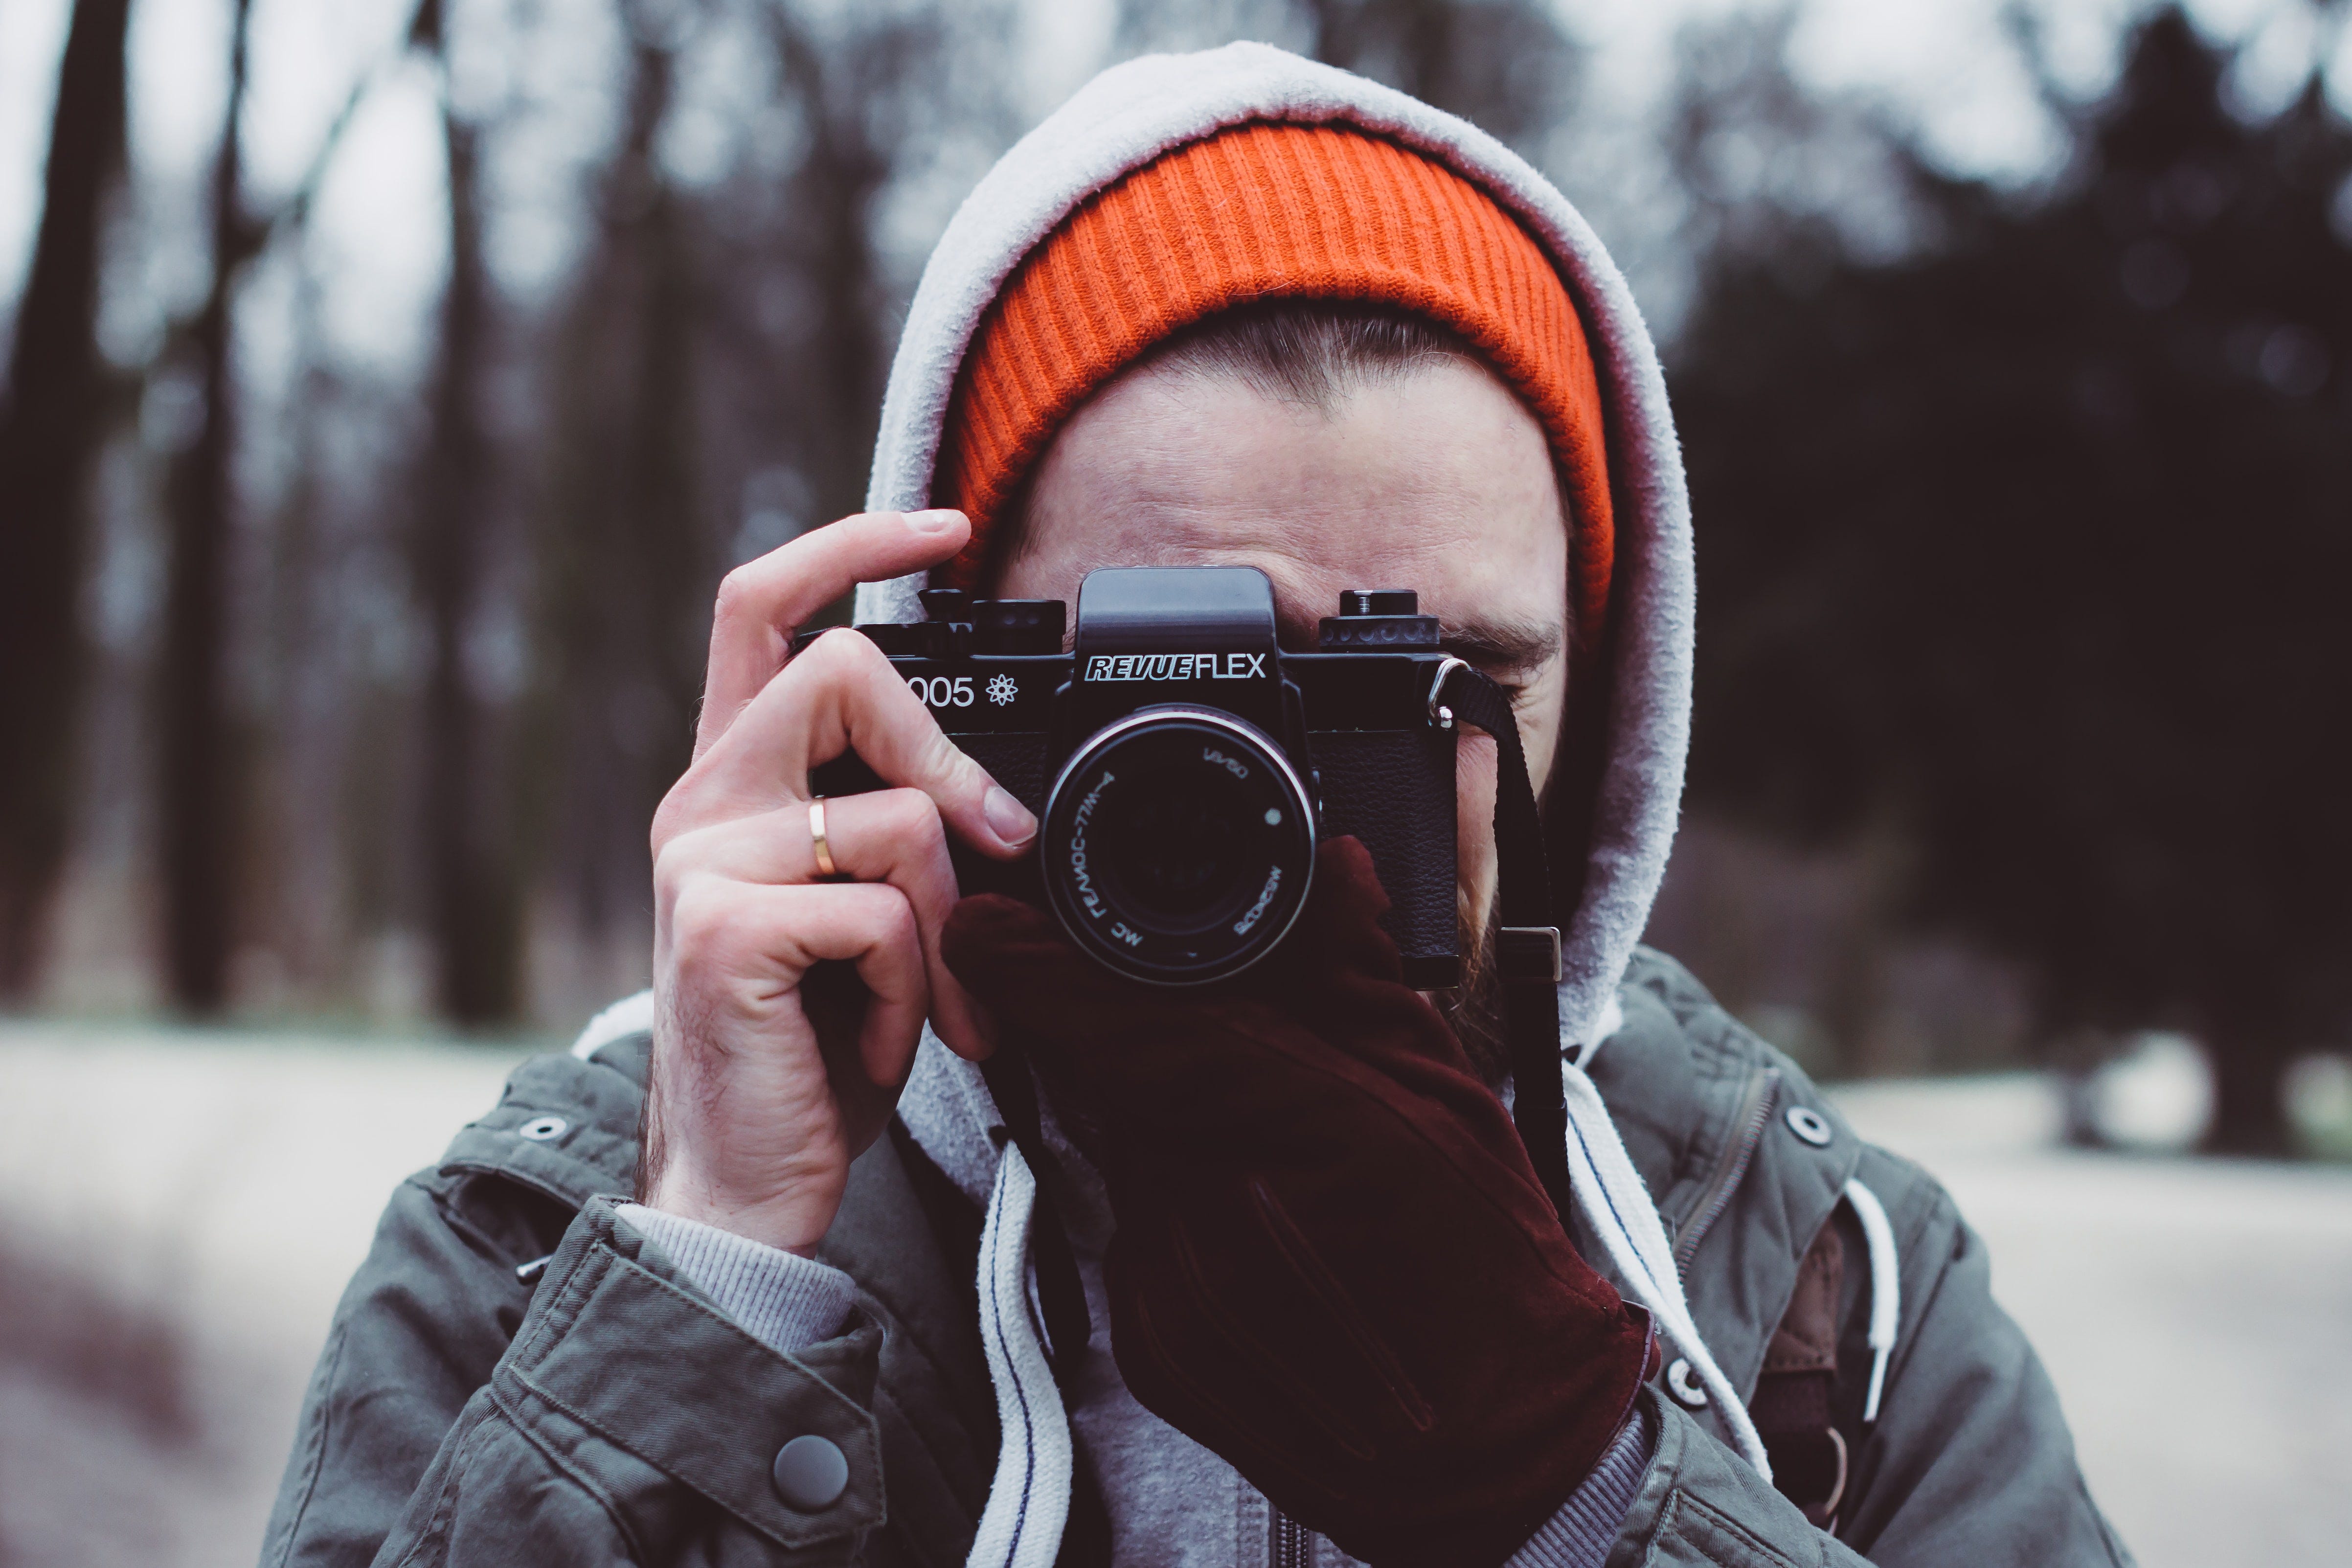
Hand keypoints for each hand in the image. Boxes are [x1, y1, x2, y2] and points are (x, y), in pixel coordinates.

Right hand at [642, 508, 1037, 1254]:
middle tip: (994, 849)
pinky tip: (882, 1045)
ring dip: (947, 929)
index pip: (762, 607)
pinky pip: (883, 917)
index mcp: (729, 786)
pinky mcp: (720, 930)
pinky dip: (915, 993)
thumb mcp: (860, 924)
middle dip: (944, 755)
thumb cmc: (811, 1057)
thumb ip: (891, 836)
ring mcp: (699, 863)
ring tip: (929, 1009)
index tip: (941, 524)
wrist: (744, 1190)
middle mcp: (699, 805)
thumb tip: (990, 801)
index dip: (848, 544)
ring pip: (892, 817)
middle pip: (838, 670)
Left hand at [942, 840, 1651, 1567]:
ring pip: (1129, 1155)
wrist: (1487, 1442)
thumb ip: (1362, 978)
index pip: (1137, 1032)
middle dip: (1134, 1040)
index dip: (1049, 974)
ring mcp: (1177, 1290)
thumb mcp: (1445, 1095)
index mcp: (1303, 1132)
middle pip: (1122, 1085)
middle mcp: (1218, 1214)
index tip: (988, 924)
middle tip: (1193, 1032)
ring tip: (1266, 1150)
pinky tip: (1251, 1219)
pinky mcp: (1153, 1344)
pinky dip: (1178, 1204)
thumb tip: (1333, 866)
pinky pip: (1137, 1233)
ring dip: (1167, 1126)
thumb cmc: (1488, 1264)